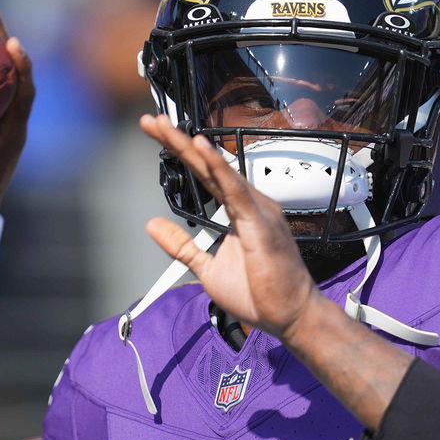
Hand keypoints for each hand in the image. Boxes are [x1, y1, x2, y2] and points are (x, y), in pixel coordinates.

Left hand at [140, 114, 324, 338]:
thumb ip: (181, 246)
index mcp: (239, 213)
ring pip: (219, 171)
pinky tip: (201, 149)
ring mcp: (257, 211)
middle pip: (208, 166)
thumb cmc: (259, 294)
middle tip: (150, 121)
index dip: (181, 154)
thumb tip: (152, 224)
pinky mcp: (261, 224)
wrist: (288, 317)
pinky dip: (218, 168)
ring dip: (190, 148)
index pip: (205, 176)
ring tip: (164, 127)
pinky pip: (236, 191)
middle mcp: (249, 205)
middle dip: (177, 141)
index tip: (156, 134)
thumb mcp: (207, 269)